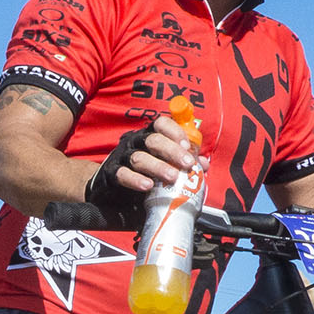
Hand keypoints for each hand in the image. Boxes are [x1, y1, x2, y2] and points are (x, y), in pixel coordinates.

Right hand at [84, 119, 198, 206]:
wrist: (109, 188)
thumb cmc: (142, 174)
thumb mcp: (163, 166)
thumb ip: (182, 164)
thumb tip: (204, 164)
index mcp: (148, 136)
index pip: (160, 124)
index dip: (175, 131)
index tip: (188, 145)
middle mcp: (135, 142)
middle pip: (153, 140)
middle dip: (172, 151)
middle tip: (187, 164)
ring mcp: (122, 157)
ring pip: (139, 157)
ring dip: (158, 167)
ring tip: (172, 177)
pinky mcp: (111, 173)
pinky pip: (123, 174)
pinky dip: (135, 179)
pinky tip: (148, 186)